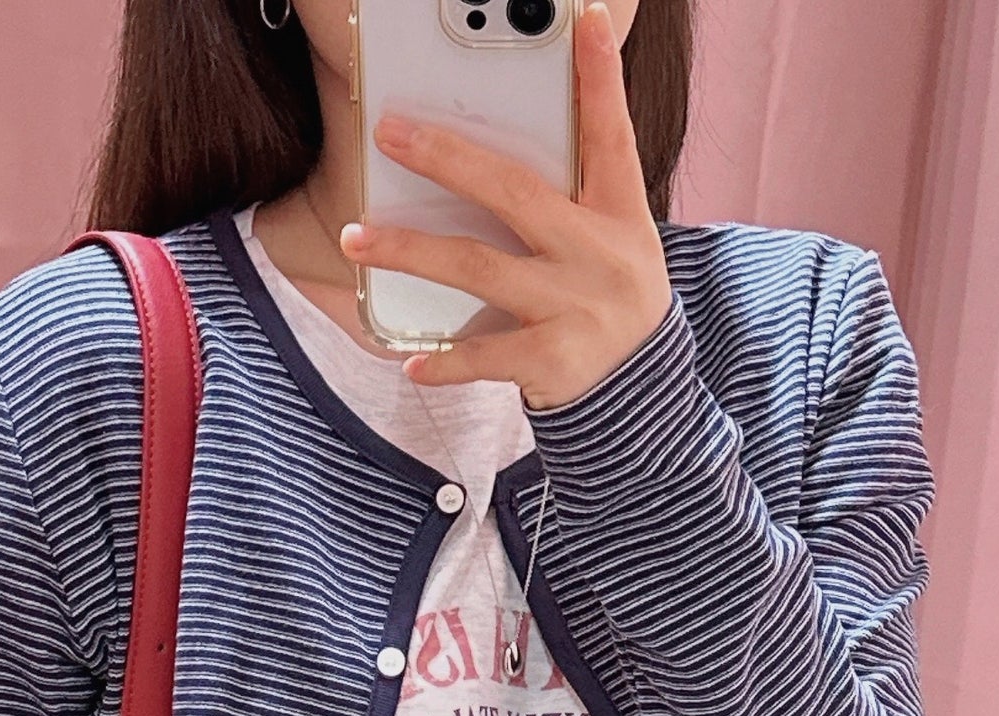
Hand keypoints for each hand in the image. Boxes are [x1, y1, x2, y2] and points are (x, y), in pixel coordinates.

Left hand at [339, 4, 672, 409]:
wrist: (641, 395)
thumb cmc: (607, 301)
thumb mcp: (611, 241)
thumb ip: (570, 195)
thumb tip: (489, 154)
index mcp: (619, 213)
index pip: (610, 136)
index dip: (599, 80)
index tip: (584, 21)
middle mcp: (599, 254)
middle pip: (514, 192)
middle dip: (448, 158)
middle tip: (390, 133)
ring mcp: (574, 308)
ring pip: (477, 268)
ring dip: (409, 250)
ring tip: (357, 238)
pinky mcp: (553, 361)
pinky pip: (484, 356)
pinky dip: (445, 361)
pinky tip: (411, 362)